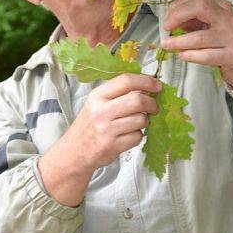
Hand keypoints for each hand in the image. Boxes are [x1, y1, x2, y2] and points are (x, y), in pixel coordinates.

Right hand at [38, 73, 160, 205]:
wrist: (75, 151)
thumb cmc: (89, 124)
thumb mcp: (97, 103)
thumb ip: (118, 94)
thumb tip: (147, 87)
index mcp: (97, 96)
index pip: (126, 81)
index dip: (146, 81)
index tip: (157, 86)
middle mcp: (101, 111)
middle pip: (137, 100)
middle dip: (151, 104)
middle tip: (153, 107)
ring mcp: (106, 129)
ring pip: (141, 120)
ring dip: (144, 121)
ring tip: (136, 123)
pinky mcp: (112, 146)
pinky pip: (137, 137)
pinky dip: (137, 136)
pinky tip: (128, 135)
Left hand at [161, 0, 232, 92]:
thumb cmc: (222, 41)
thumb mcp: (208, 25)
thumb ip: (190, 20)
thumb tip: (169, 21)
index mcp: (221, 6)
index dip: (177, 6)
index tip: (167, 19)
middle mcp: (228, 18)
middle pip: (200, 7)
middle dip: (178, 15)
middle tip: (166, 27)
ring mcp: (232, 37)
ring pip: (200, 37)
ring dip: (178, 41)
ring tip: (167, 45)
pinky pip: (207, 55)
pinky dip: (191, 55)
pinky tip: (182, 55)